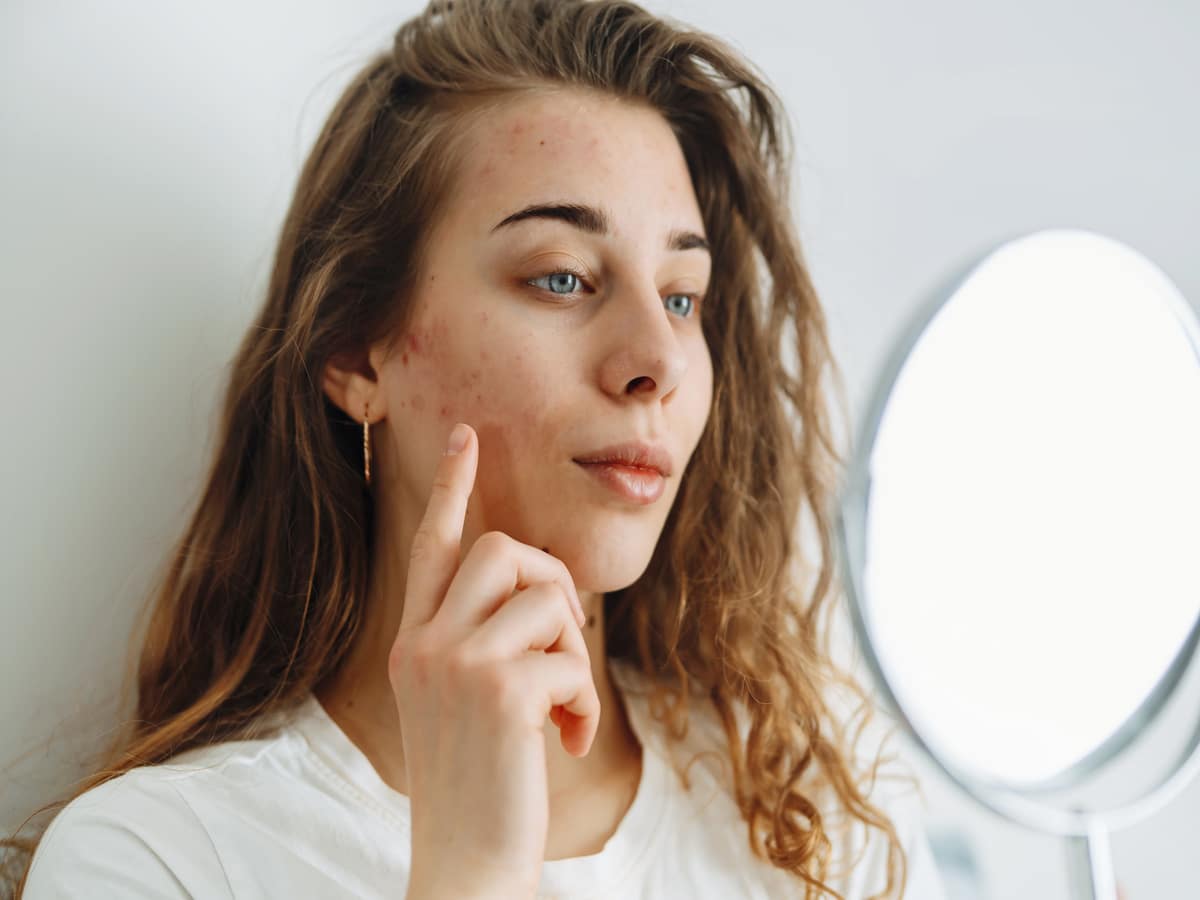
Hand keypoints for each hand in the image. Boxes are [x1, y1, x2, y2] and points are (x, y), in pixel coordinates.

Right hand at [391, 423, 600, 899]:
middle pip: (502, 549)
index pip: (430, 546)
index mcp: (413, 643)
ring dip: (575, 651)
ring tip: (566, 708)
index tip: (467, 437)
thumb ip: (484, 643)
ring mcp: (454, 663)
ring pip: (545, 596)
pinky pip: (571, 658)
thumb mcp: (465, 704)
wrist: (464, 862)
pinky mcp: (497, 690)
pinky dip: (585, 703)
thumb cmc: (478, 785)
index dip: (451, 487)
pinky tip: (567, 742)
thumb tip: (544, 592)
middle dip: (553, 584)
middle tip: (566, 643)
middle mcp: (424, 643)